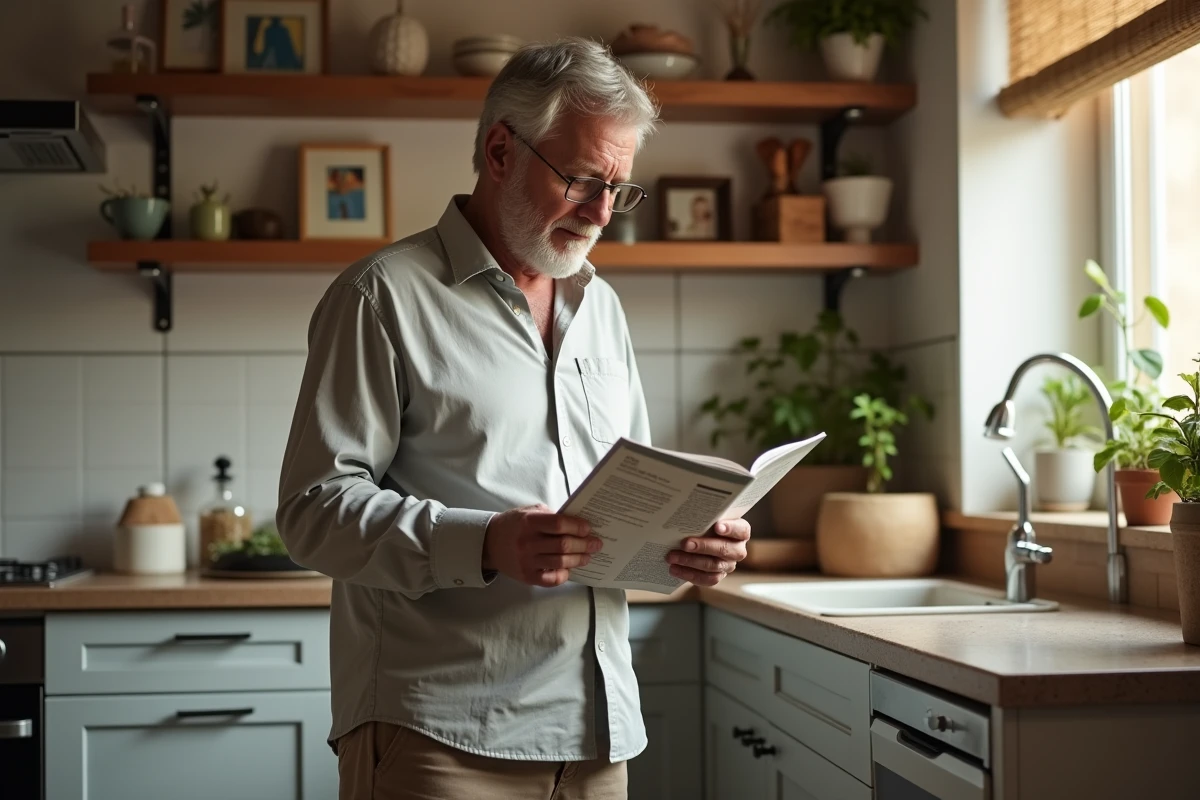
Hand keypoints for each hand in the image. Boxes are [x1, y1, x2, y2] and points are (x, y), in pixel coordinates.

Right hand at [483, 504, 602, 587]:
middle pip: (563, 545)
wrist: (489, 543)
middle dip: (584, 544)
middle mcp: (527, 542)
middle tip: (596, 544)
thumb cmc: (514, 525)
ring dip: (578, 559)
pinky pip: (551, 579)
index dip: (577, 526)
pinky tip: (570, 569)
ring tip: (587, 556)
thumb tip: (576, 522)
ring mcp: (526, 561)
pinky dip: (564, 575)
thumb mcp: (529, 512)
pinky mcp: (527, 577)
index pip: (559, 524)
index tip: (588, 528)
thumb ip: (550, 516)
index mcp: (528, 522)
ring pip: (560, 562)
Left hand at [666, 518, 750, 586]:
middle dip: (703, 546)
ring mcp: (729, 565)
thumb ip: (705, 516)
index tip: (717, 526)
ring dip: (690, 562)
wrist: (701, 539)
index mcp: (740, 531)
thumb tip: (686, 511)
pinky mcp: (718, 576)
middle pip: (724, 550)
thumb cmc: (705, 524)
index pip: (741, 530)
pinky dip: (689, 574)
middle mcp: (737, 549)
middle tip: (685, 543)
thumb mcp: (708, 518)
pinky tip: (675, 569)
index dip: (730, 529)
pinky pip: (706, 579)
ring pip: (713, 566)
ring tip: (672, 557)